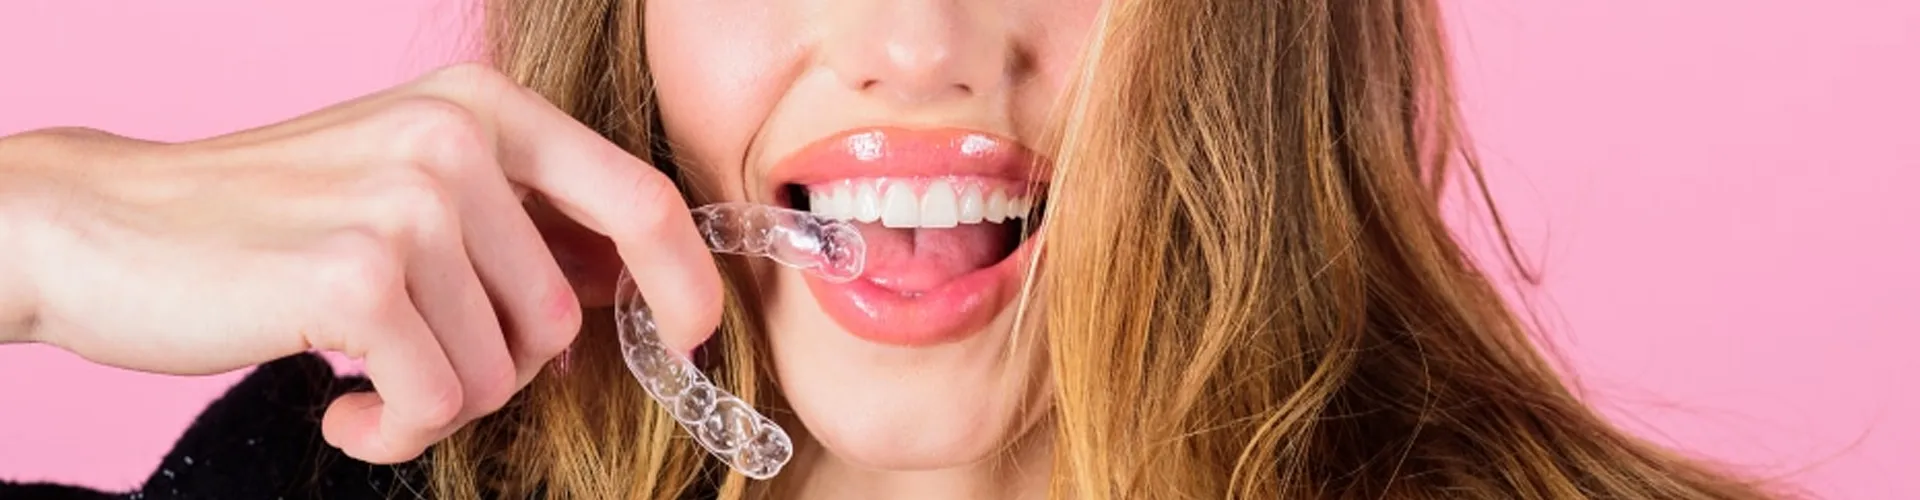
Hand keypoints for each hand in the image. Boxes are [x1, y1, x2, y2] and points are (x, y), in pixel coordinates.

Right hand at [0, 63, 724, 463]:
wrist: (105, 228)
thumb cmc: (271, 219)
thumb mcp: (412, 186)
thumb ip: (523, 222)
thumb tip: (635, 284)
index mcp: (482, 107)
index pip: (638, 199)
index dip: (685, 281)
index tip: (694, 334)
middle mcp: (453, 140)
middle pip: (559, 318)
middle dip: (501, 368)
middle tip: (416, 356)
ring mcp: (407, 205)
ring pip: (500, 370)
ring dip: (434, 399)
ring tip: (360, 369)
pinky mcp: (355, 280)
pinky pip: (436, 406)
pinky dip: (388, 431)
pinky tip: (337, 406)